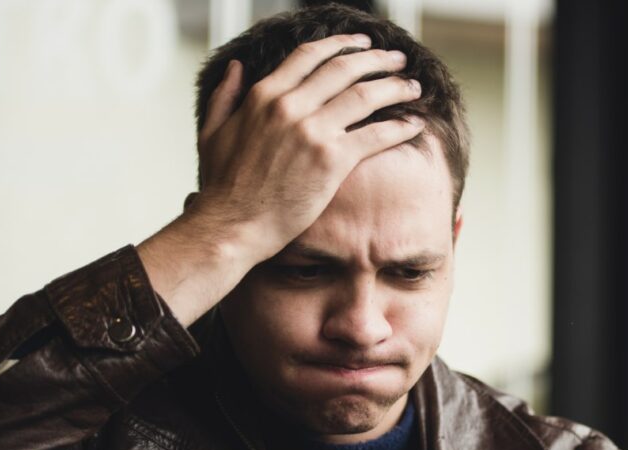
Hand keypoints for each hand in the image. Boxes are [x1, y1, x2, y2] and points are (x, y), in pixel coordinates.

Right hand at [140, 34, 424, 325]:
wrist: (232, 226)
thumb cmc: (221, 187)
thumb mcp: (213, 131)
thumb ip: (225, 96)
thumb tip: (236, 67)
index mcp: (264, 95)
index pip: (310, 56)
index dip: (341, 45)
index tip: (362, 45)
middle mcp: (290, 106)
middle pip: (344, 69)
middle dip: (377, 60)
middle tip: (397, 60)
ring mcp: (312, 131)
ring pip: (365, 96)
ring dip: (395, 88)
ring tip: (413, 88)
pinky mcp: (331, 160)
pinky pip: (375, 135)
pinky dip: (400, 127)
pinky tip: (414, 125)